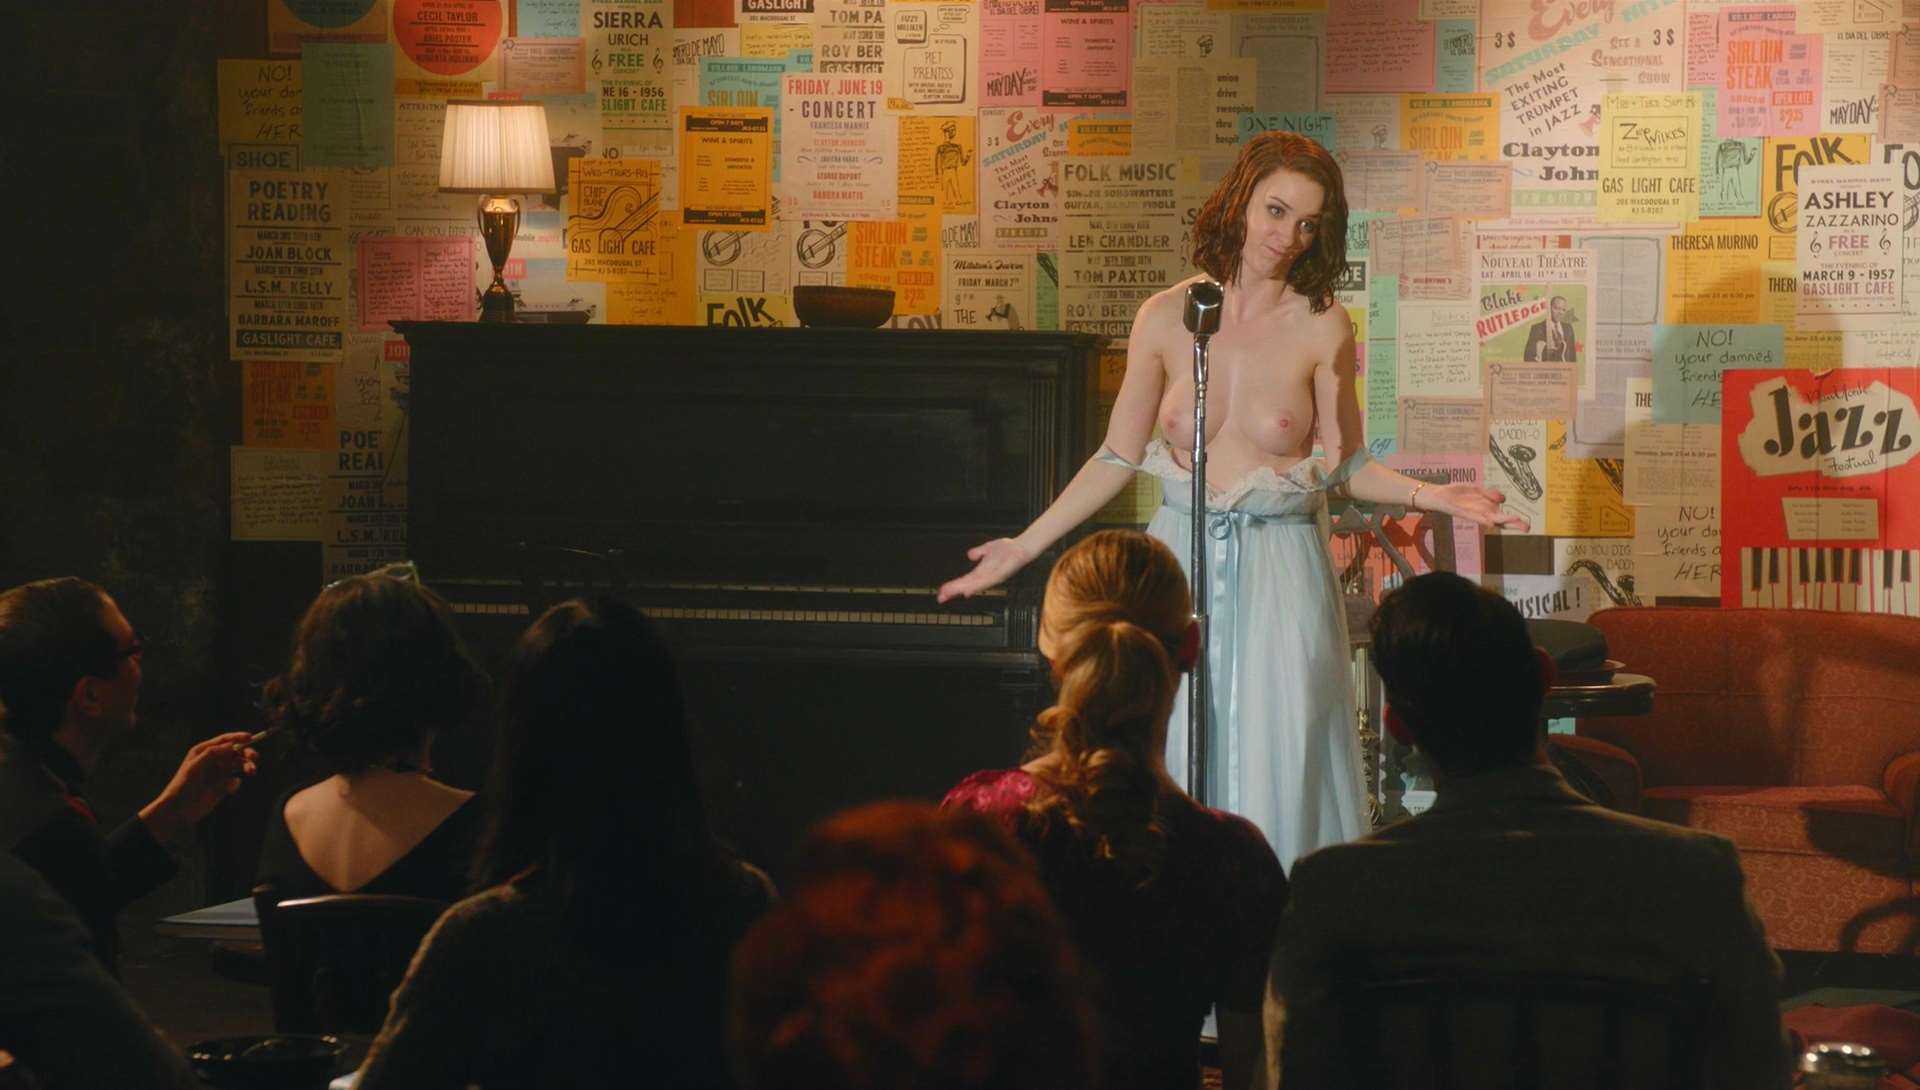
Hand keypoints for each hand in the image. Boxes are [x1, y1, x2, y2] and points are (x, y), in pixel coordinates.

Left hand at [139, 731, 258, 841]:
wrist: (180, 808)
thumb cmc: (183, 784)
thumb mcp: (195, 765)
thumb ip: (212, 753)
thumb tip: (231, 745)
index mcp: (205, 751)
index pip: (225, 741)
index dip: (238, 737)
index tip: (251, 737)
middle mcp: (214, 760)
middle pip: (236, 751)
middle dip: (247, 752)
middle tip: (254, 757)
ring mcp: (220, 773)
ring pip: (239, 765)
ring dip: (248, 766)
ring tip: (251, 771)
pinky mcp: (224, 786)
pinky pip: (236, 781)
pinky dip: (236, 783)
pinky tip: (229, 789)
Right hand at [936, 538, 1032, 602]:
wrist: (1021, 547)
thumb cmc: (1008, 549)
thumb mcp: (987, 549)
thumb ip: (978, 553)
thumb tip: (970, 555)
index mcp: (981, 572)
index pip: (964, 581)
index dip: (952, 587)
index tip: (942, 592)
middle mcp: (986, 577)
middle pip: (966, 586)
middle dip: (953, 591)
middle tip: (941, 597)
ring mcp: (992, 578)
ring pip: (973, 586)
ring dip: (960, 590)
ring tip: (949, 594)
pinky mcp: (999, 576)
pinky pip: (986, 583)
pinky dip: (976, 587)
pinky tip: (968, 591)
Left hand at [1423, 483, 1530, 531]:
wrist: (1433, 495)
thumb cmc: (1454, 494)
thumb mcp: (1474, 490)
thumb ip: (1488, 494)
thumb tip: (1503, 498)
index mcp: (1482, 508)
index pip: (1501, 515)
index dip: (1513, 521)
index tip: (1527, 526)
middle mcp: (1477, 512)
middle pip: (1497, 518)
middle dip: (1511, 522)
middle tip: (1526, 528)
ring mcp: (1468, 512)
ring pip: (1487, 517)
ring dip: (1500, 519)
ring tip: (1514, 520)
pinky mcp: (1456, 509)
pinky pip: (1470, 515)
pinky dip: (1480, 518)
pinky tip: (1489, 521)